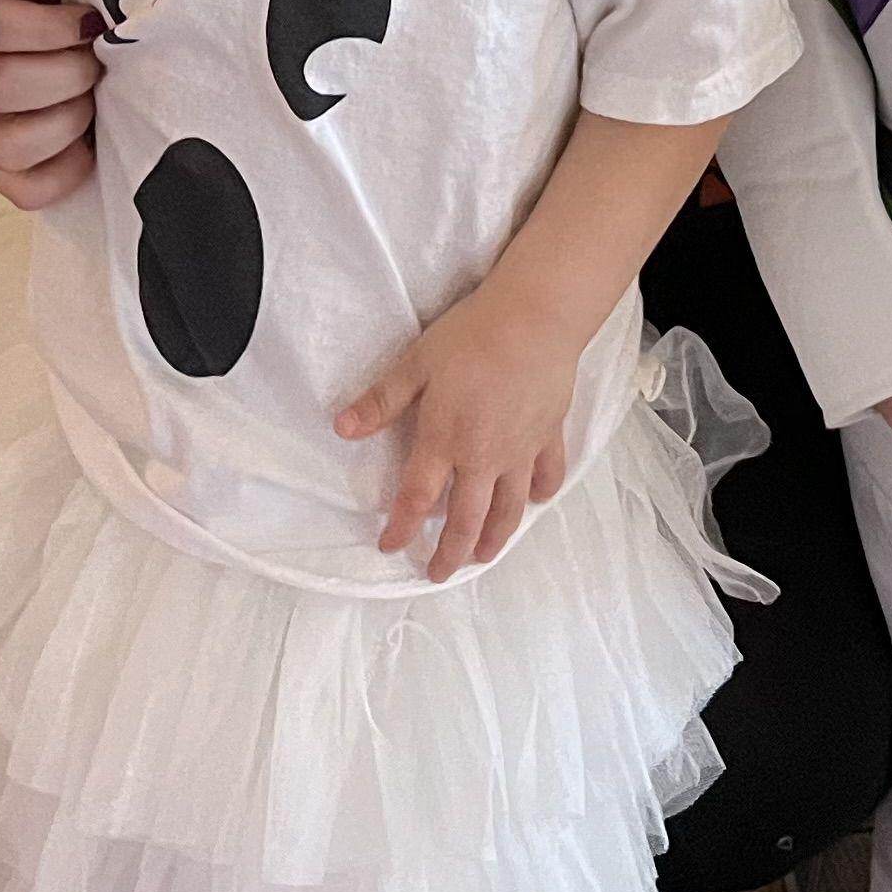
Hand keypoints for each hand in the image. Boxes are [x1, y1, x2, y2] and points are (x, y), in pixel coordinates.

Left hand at [337, 283, 579, 582]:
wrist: (535, 319)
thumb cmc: (472, 336)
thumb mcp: (415, 364)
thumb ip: (381, 401)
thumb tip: (342, 429)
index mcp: (444, 441)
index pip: (416, 498)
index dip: (401, 528)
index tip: (390, 546)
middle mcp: (483, 457)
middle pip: (465, 519)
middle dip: (450, 553)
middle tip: (439, 573)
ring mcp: (520, 451)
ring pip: (509, 509)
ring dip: (494, 538)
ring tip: (483, 557)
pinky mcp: (549, 435)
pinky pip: (548, 475)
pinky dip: (541, 494)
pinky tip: (535, 501)